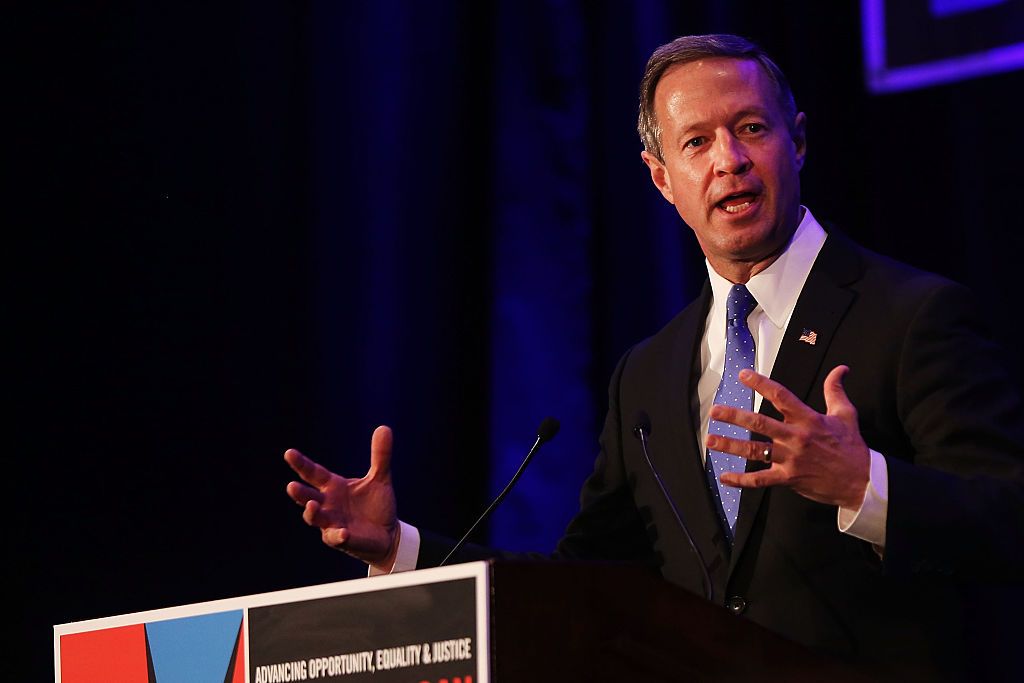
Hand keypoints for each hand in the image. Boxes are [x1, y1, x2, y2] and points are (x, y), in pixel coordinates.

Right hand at [284, 425, 398, 570]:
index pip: (314, 473)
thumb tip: (384, 427)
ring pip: (316, 518)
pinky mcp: (343, 540)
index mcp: (333, 486)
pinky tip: (343, 533)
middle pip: (308, 497)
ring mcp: (333, 523)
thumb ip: (380, 456)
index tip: (289, 453)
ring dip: (312, 513)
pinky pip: (337, 538)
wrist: (388, 533)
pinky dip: (338, 535)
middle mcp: (328, 504)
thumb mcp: (380, 478)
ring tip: (312, 505)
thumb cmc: (376, 505)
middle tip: (291, 485)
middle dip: (299, 493)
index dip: (301, 464)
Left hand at [705, 365, 869, 507]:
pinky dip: (740, 480)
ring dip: (730, 446)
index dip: (760, 384)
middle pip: (760, 423)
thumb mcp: (846, 414)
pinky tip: (724, 476)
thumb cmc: (851, 447)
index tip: (743, 375)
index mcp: (808, 419)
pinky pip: (760, 480)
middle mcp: (796, 437)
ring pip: (755, 451)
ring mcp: (790, 459)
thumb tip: (840, 369)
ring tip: (711, 441)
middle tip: (715, 411)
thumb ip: (836, 390)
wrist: (862, 481)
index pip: (780, 396)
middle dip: (734, 417)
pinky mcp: (788, 479)